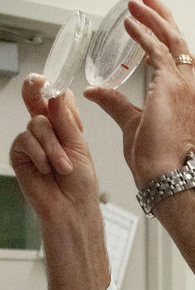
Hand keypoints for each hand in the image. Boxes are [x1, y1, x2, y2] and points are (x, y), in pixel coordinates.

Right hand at [9, 76, 100, 223]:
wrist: (72, 208)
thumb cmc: (81, 183)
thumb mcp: (79, 147)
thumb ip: (66, 121)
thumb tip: (57, 94)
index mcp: (65, 126)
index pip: (58, 100)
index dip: (56, 92)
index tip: (57, 85)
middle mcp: (47, 130)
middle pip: (36, 101)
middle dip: (35, 89)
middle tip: (38, 81)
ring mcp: (32, 141)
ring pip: (37, 124)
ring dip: (53, 146)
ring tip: (63, 167)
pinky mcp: (19, 154)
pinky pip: (25, 140)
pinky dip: (39, 154)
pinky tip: (47, 170)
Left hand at [84, 0, 194, 186]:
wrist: (166, 173)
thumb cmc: (157, 158)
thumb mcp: (133, 123)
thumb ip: (116, 103)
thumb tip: (95, 91)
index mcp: (191, 98)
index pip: (187, 60)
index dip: (172, 39)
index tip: (157, 24)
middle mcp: (194, 89)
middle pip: (182, 43)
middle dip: (164, 17)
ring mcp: (186, 86)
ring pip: (173, 40)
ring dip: (154, 18)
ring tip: (136, 2)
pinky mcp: (170, 84)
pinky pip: (156, 50)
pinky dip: (143, 33)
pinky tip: (129, 23)